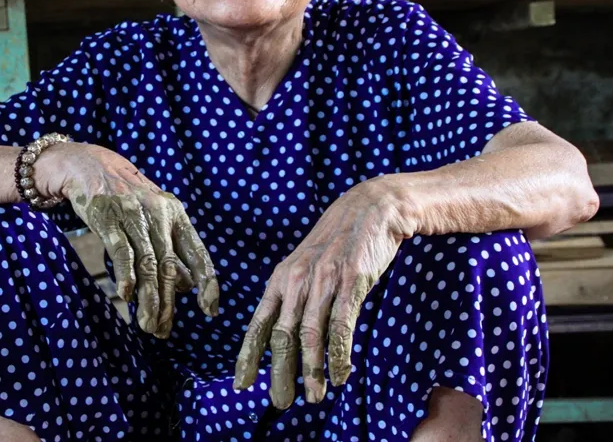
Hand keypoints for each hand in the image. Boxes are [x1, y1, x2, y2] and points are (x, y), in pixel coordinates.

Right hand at [41, 143, 219, 337]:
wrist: (92, 165)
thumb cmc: (129, 199)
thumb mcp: (157, 218)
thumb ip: (174, 250)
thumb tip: (190, 286)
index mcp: (176, 215)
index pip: (198, 253)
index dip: (207, 282)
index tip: (210, 310)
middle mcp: (159, 214)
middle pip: (170, 266)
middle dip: (169, 303)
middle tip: (164, 330)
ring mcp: (133, 215)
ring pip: (147, 264)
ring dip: (149, 298)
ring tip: (148, 325)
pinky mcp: (108, 217)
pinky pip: (121, 251)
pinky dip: (126, 274)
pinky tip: (128, 296)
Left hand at [233, 177, 412, 407]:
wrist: (371, 208)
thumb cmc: (338, 242)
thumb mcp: (307, 266)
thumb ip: (296, 297)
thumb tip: (289, 338)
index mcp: (282, 278)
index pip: (259, 323)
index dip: (249, 356)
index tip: (241, 384)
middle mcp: (297, 280)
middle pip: (281, 335)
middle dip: (279, 373)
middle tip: (281, 403)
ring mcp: (324, 280)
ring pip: (310, 335)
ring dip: (310, 370)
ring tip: (312, 398)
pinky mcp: (351, 281)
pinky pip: (341, 325)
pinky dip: (338, 354)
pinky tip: (339, 375)